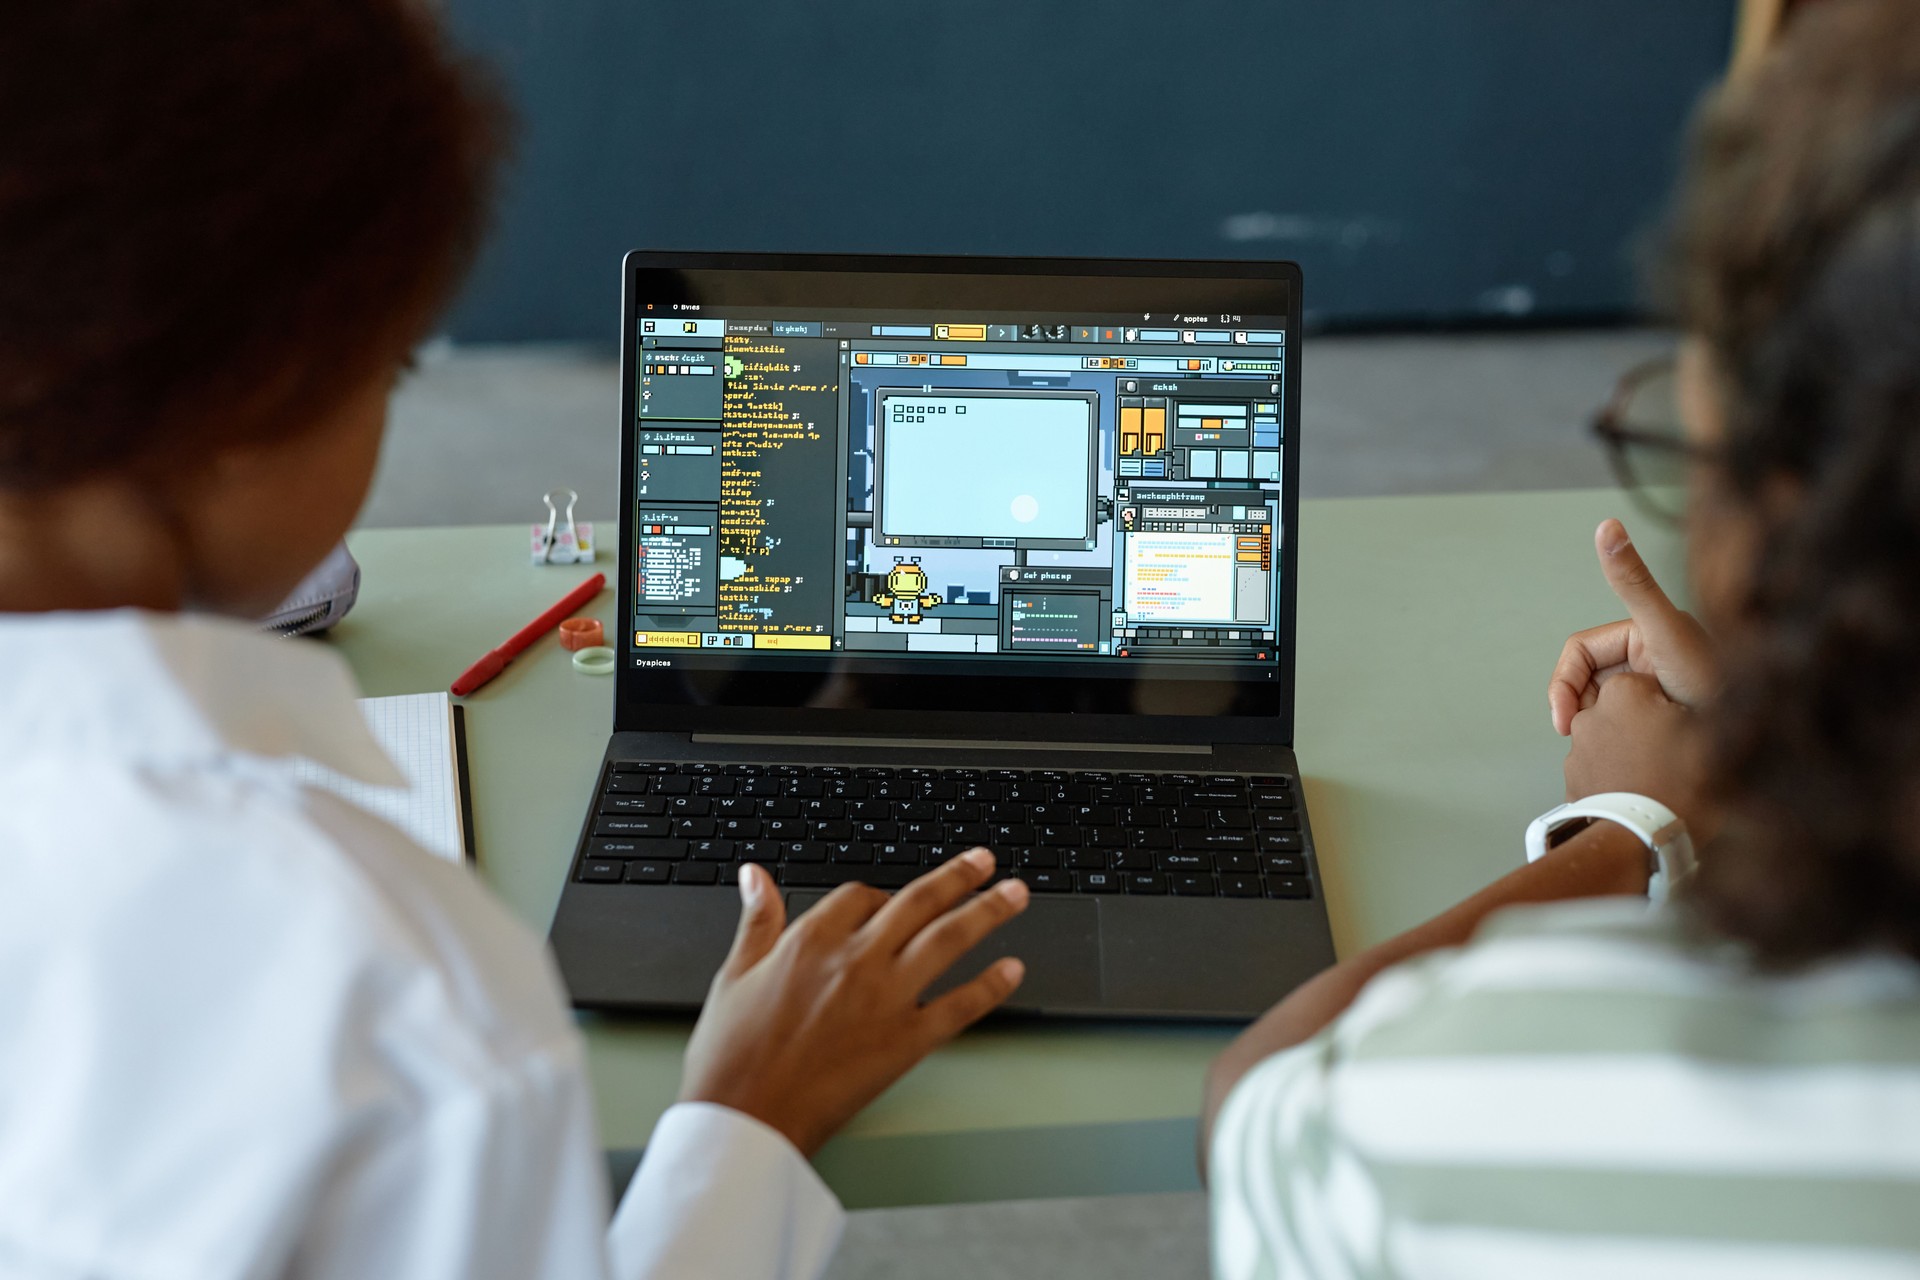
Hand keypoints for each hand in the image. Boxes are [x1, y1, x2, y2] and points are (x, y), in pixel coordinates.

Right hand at [679, 850, 1028, 1157]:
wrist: (745, 1119)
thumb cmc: (731, 1057)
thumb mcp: (734, 976)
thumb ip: (757, 921)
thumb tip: (756, 876)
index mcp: (812, 940)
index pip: (860, 896)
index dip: (881, 894)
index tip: (893, 897)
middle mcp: (856, 960)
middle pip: (920, 903)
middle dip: (959, 877)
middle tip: (986, 862)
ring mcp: (886, 999)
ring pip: (949, 941)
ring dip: (988, 912)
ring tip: (1016, 894)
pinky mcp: (907, 1041)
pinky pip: (960, 1005)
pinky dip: (991, 986)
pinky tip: (1013, 970)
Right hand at [1548, 519, 1716, 735]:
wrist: (1751, 738)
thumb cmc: (1716, 683)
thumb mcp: (1666, 630)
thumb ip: (1635, 581)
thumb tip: (1607, 524)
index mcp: (1640, 633)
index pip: (1579, 653)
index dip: (1565, 685)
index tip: (1564, 720)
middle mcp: (1645, 658)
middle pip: (1585, 680)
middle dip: (1578, 708)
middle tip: (1579, 737)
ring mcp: (1651, 689)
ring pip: (1601, 706)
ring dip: (1595, 726)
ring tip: (1606, 747)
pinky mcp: (1660, 719)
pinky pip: (1621, 727)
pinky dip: (1613, 739)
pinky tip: (1620, 754)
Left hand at [1565, 672, 1715, 836]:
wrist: (1639, 840)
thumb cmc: (1680, 786)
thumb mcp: (1712, 736)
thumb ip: (1711, 707)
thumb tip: (1729, 700)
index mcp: (1624, 692)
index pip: (1651, 685)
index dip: (1673, 708)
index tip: (1687, 729)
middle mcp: (1591, 715)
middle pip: (1629, 714)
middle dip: (1650, 730)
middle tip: (1676, 759)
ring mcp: (1577, 750)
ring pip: (1614, 744)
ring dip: (1633, 757)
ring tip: (1660, 783)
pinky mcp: (1571, 781)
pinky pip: (1602, 773)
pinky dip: (1618, 781)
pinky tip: (1642, 797)